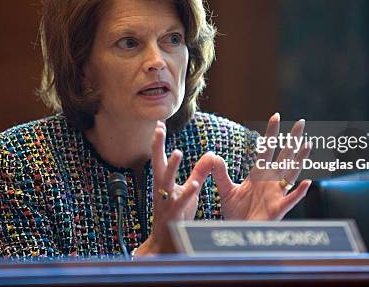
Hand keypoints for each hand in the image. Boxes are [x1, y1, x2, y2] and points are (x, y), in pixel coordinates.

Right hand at [134, 121, 214, 254]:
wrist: (164, 244)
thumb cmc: (176, 214)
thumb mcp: (189, 190)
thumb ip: (199, 172)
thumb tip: (211, 154)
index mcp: (164, 183)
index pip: (160, 159)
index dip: (158, 142)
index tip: (159, 124)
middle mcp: (162, 190)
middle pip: (158, 165)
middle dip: (157, 147)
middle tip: (158, 130)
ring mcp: (166, 202)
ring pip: (166, 182)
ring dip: (171, 167)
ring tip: (177, 152)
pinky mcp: (174, 215)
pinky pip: (181, 203)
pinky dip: (187, 193)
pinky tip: (194, 184)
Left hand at [211, 113, 311, 220]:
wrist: (238, 232)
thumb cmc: (236, 212)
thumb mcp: (226, 190)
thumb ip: (221, 173)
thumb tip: (213, 156)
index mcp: (259, 174)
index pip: (266, 149)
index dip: (271, 133)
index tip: (275, 115)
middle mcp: (270, 181)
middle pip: (283, 156)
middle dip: (292, 140)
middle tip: (301, 122)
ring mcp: (276, 194)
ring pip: (291, 173)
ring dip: (299, 160)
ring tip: (307, 145)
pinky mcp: (279, 209)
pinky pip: (291, 199)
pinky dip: (299, 192)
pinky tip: (307, 183)